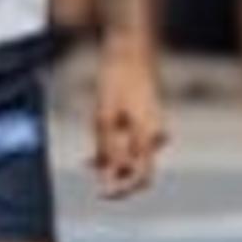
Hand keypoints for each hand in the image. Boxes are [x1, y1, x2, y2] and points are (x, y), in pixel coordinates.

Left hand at [89, 44, 165, 198]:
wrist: (129, 48)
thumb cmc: (116, 79)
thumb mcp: (104, 116)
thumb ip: (107, 149)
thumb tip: (107, 177)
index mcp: (148, 135)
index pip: (142, 177)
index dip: (123, 191)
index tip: (102, 193)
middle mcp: (155, 134)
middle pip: (139, 170)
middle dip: (117, 178)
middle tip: (95, 184)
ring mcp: (151, 126)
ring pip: (133, 157)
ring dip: (112, 163)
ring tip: (87, 163)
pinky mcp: (144, 119)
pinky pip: (131, 143)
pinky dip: (114, 149)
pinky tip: (93, 153)